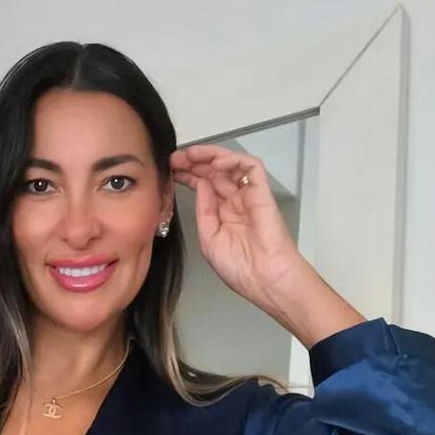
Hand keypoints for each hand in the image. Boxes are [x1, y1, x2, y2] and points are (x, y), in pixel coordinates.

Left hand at [169, 143, 301, 306]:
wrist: (264, 279)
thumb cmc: (239, 268)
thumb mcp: (209, 239)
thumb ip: (204, 211)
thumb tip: (202, 184)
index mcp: (222, 215)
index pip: (204, 187)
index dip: (188, 176)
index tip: (170, 169)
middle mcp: (235, 202)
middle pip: (214, 173)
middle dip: (194, 162)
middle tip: (175, 157)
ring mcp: (249, 195)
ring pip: (230, 165)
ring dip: (210, 156)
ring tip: (190, 155)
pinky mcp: (263, 191)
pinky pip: (251, 167)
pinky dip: (234, 160)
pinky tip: (216, 164)